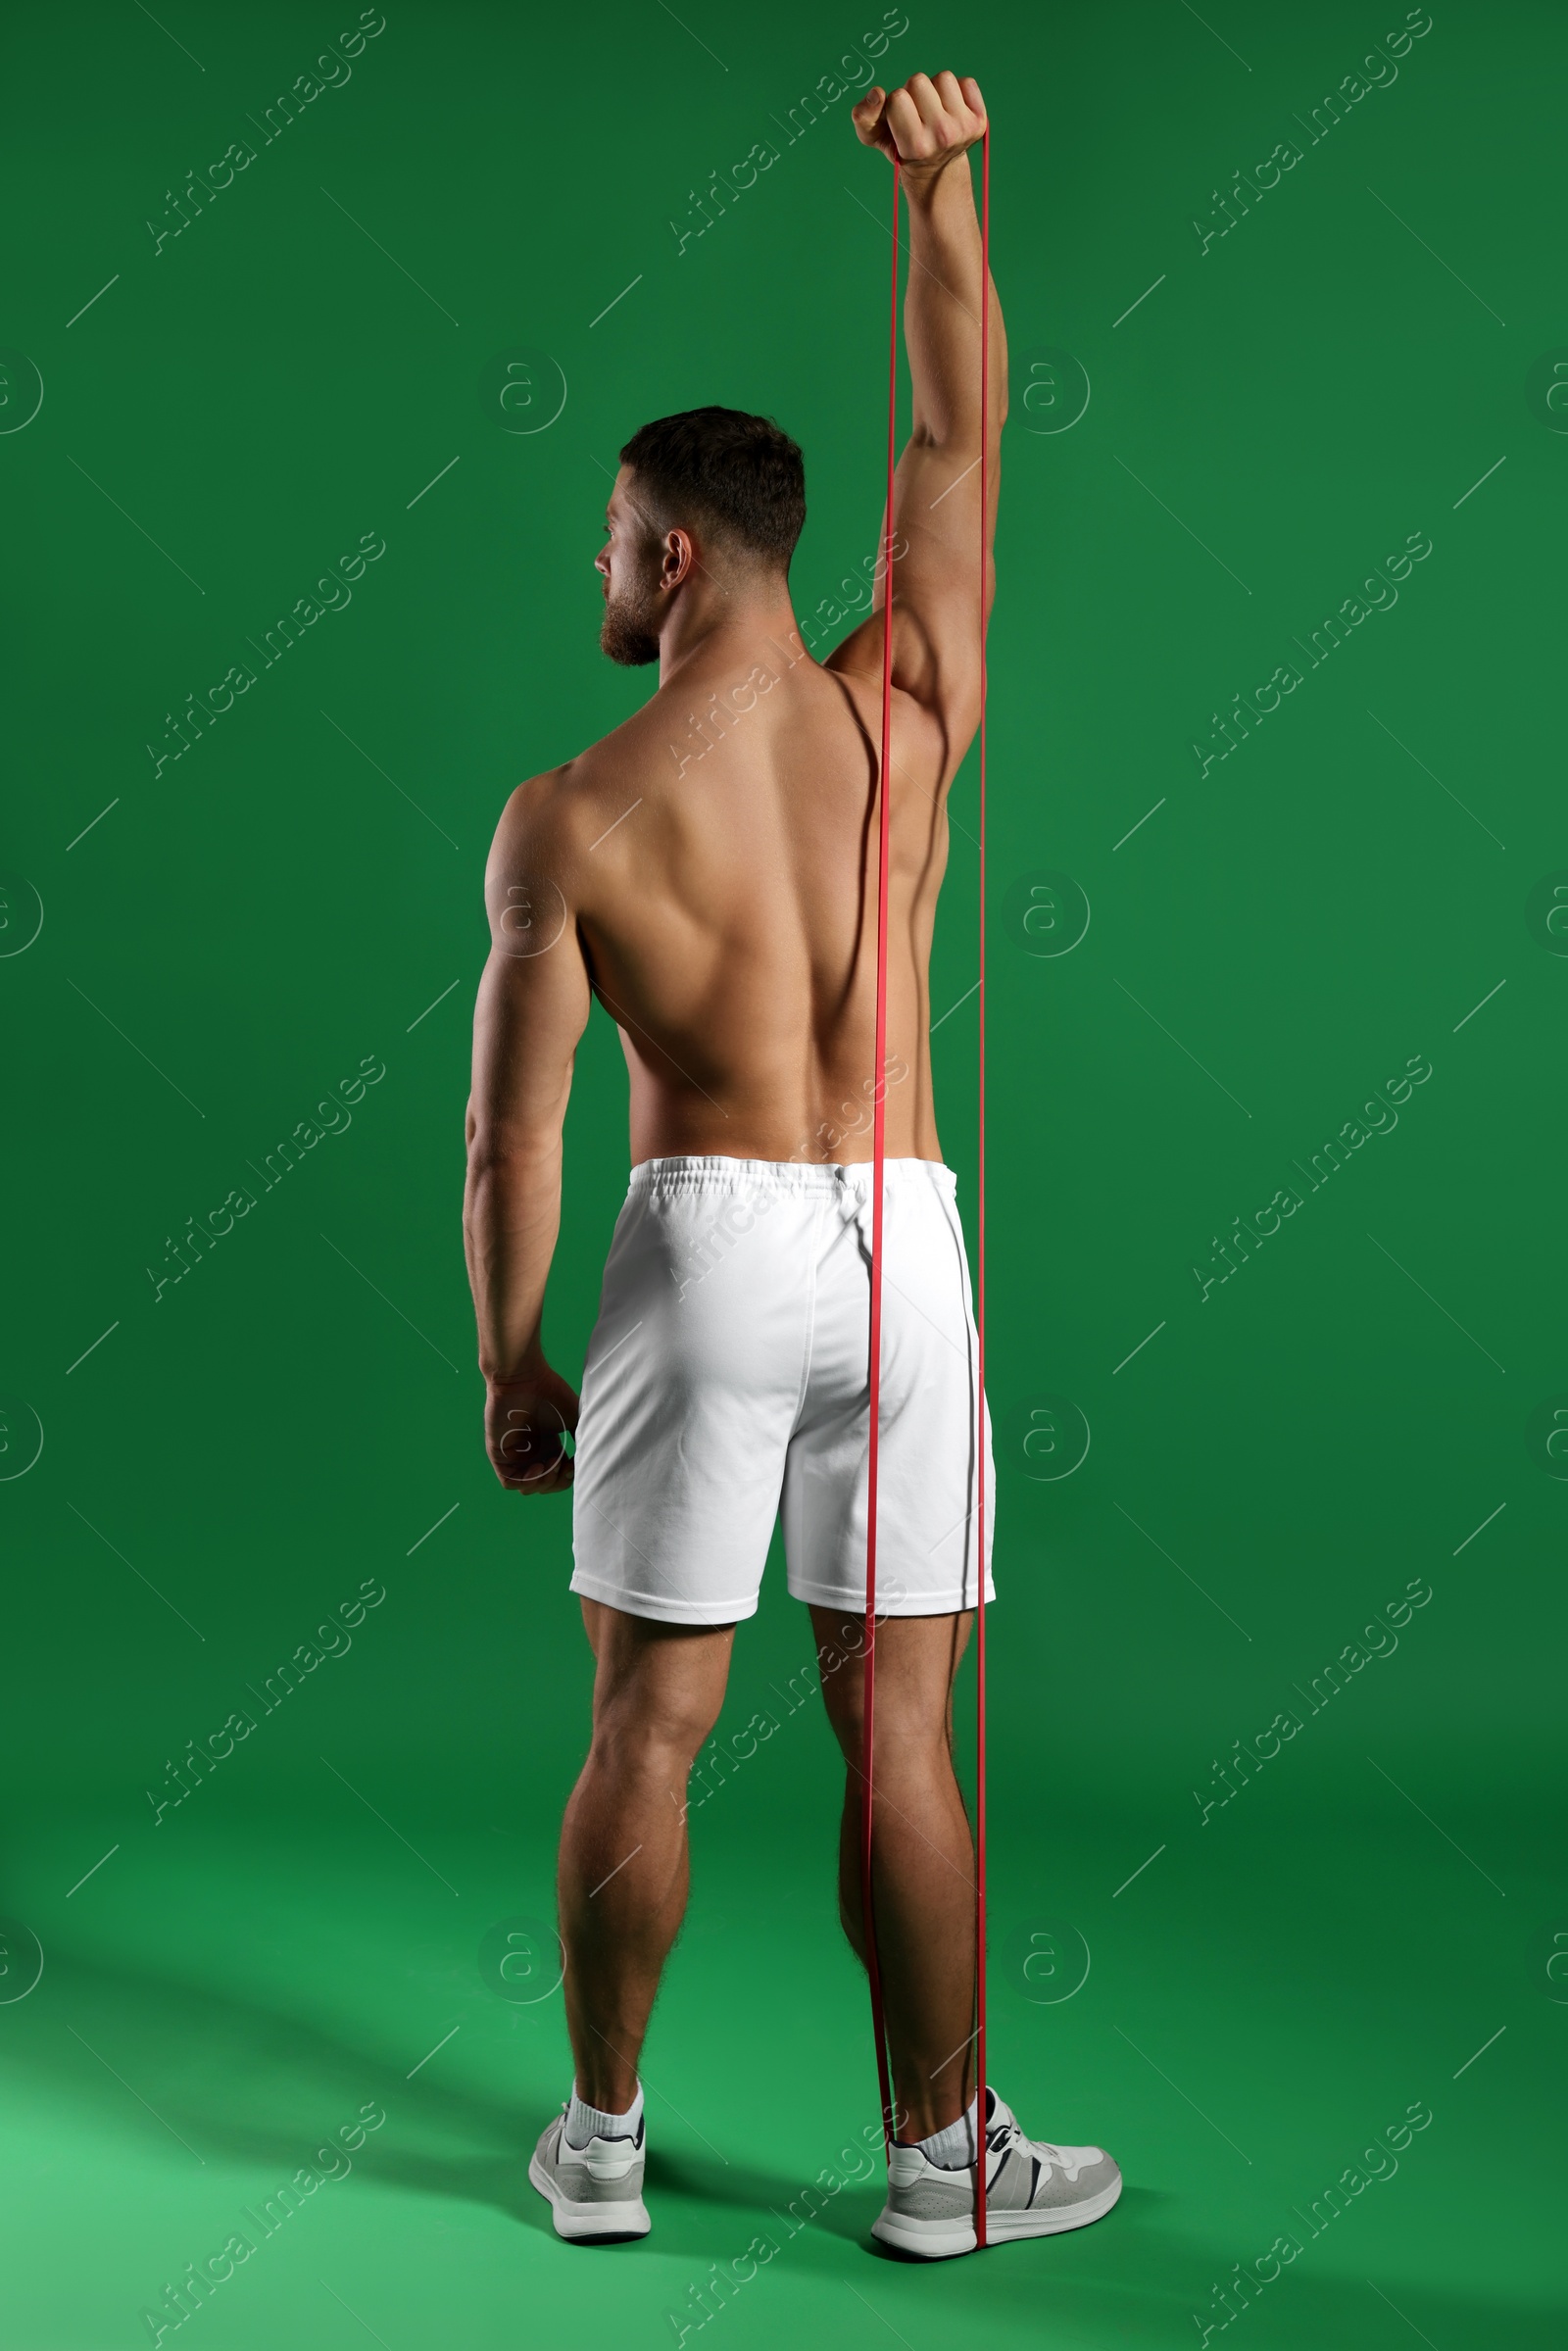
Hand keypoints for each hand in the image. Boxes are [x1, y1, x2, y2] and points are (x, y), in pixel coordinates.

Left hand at [485, 1362, 578, 1493]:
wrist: (524, 1377)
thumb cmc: (550, 1392)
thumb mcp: (575, 1419)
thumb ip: (582, 1440)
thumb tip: (591, 1461)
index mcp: (548, 1446)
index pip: (557, 1477)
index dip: (567, 1478)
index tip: (575, 1464)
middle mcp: (531, 1452)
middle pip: (544, 1486)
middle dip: (557, 1483)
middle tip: (564, 1466)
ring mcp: (514, 1454)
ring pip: (527, 1487)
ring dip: (543, 1483)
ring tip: (551, 1466)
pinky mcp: (499, 1453)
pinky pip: (509, 1481)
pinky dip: (526, 1481)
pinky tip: (538, 1467)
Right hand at [852, 71, 986, 178]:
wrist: (936, 168)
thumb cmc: (901, 146)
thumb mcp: (875, 137)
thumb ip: (863, 116)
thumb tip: (878, 93)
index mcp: (915, 145)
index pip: (897, 98)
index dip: (895, 104)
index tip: (902, 121)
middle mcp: (942, 138)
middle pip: (918, 81)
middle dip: (914, 93)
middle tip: (919, 115)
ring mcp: (964, 129)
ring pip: (943, 77)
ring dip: (936, 89)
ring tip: (934, 111)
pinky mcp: (980, 120)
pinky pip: (967, 82)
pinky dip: (958, 91)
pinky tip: (952, 110)